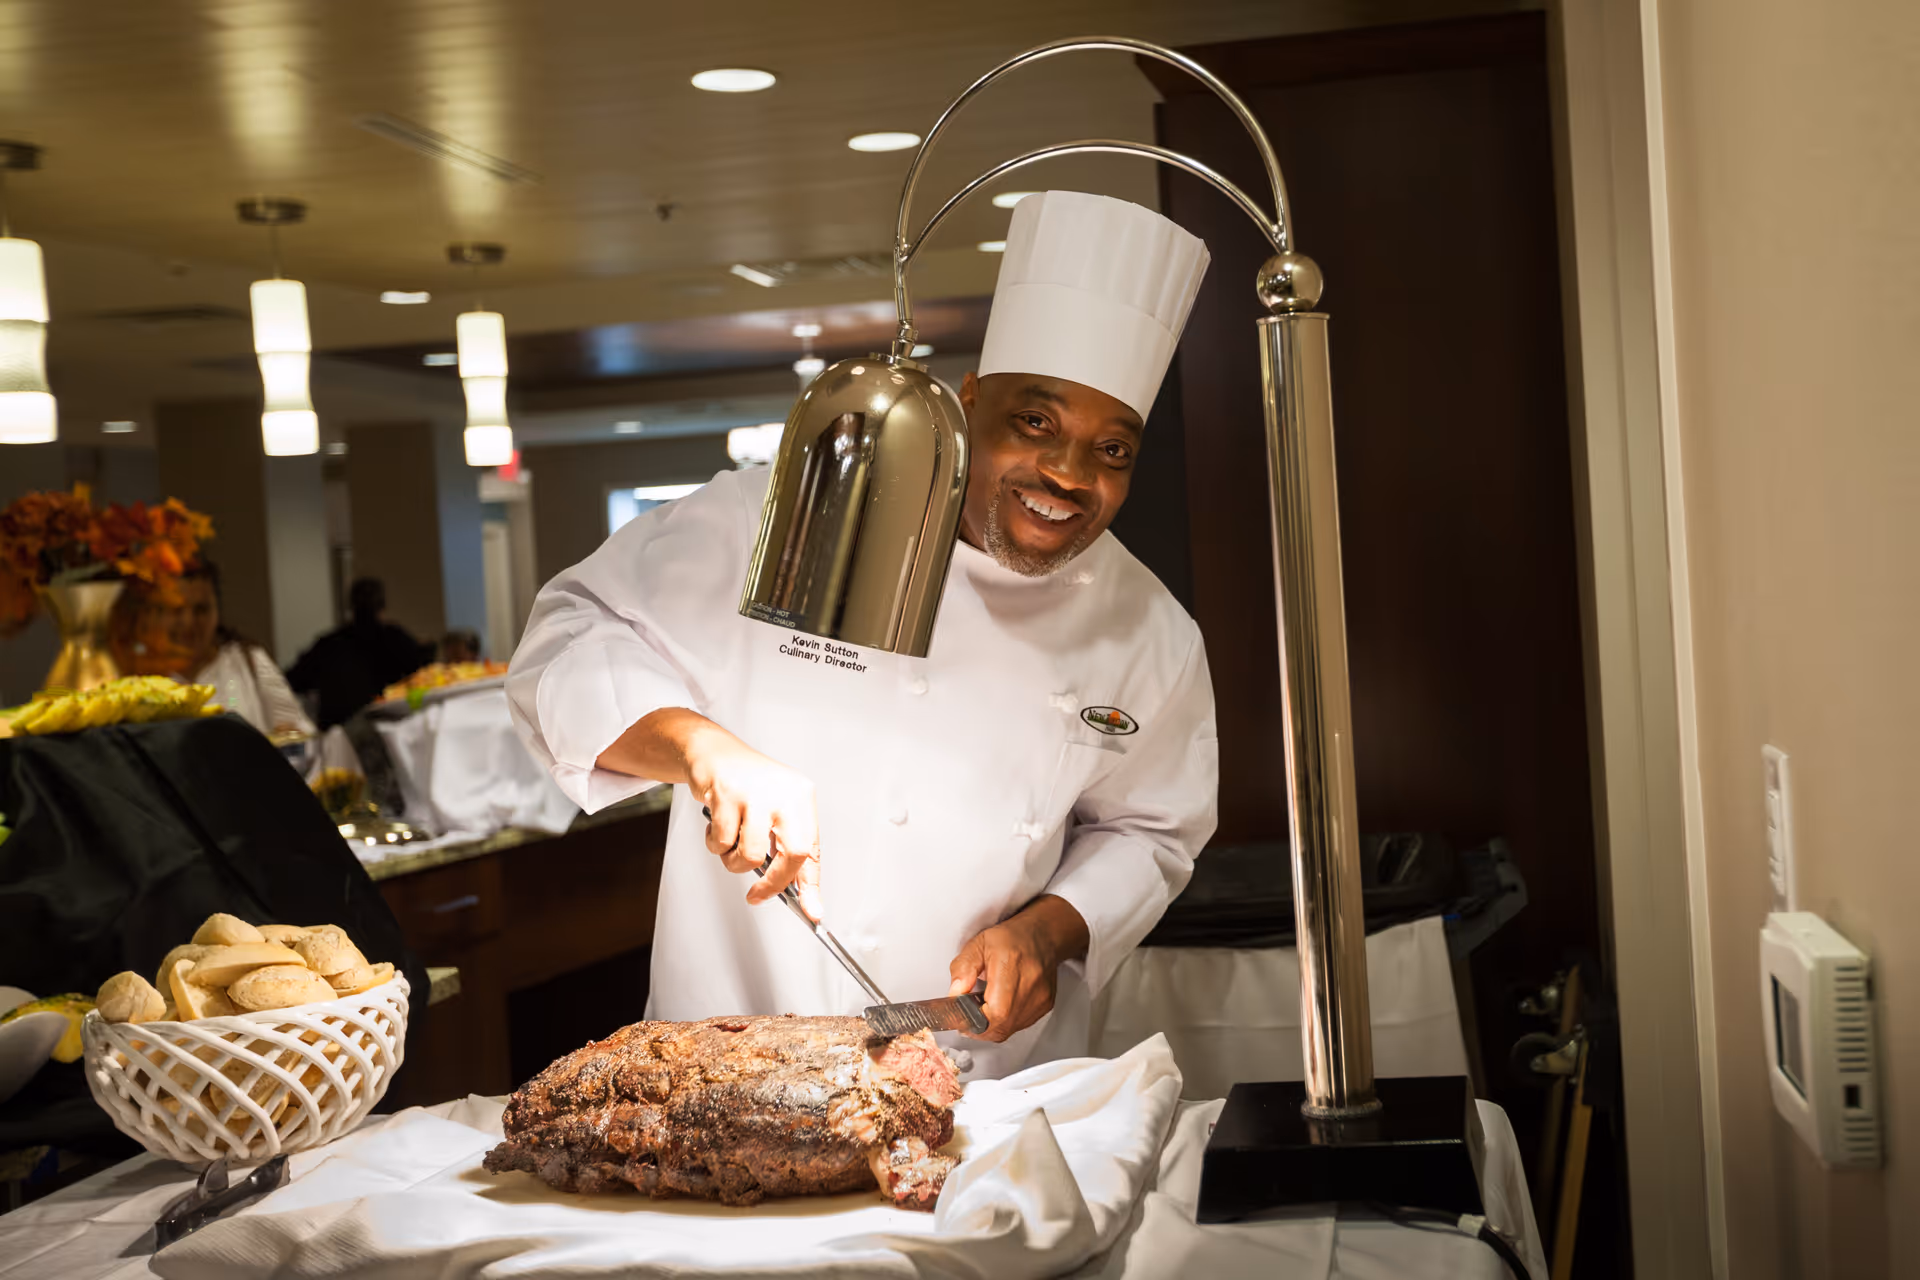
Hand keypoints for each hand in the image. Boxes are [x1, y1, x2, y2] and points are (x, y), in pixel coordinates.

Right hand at [598, 708, 822, 920]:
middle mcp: (784, 793)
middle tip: (757, 894)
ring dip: (734, 861)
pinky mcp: (727, 793)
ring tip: (730, 844)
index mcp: (801, 798)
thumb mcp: (776, 813)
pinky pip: (722, 842)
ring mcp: (756, 792)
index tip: (812, 912)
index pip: (811, 850)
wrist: (713, 753)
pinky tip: (717, 826)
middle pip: (792, 854)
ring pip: (751, 855)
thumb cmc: (747, 787)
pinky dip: (715, 844)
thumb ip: (788, 851)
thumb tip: (800, 896)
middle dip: (773, 883)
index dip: (810, 886)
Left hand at [946, 895, 1089, 1041]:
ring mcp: (1040, 997)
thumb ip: (963, 968)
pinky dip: (1005, 1022)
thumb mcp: (977, 944)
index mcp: (1010, 964)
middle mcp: (1030, 983)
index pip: (996, 1011)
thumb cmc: (1010, 938)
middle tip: (968, 1016)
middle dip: (979, 1027)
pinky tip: (1000, 1006)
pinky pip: (1019, 1025)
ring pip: (1009, 1029)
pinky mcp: (1045, 1005)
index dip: (976, 1022)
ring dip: (992, 1025)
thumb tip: (955, 994)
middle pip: (1002, 1026)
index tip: (962, 1019)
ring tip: (984, 1007)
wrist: (1042, 936)